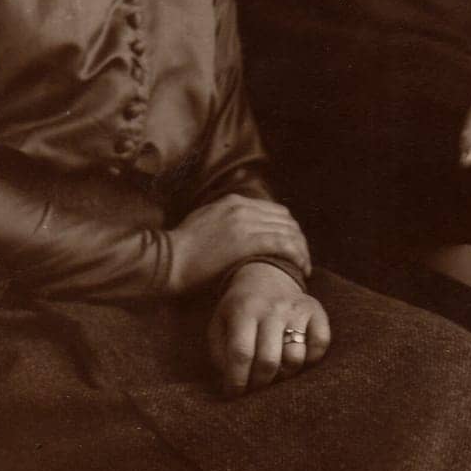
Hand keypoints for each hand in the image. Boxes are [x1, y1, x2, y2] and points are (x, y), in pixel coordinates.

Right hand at [167, 193, 310, 293]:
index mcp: (232, 202)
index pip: (272, 210)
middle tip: (302, 257)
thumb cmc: (180, 249)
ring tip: (304, 266)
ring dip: (301, 248)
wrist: (166, 259)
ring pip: (287, 231)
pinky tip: (301, 268)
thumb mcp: (201, 223)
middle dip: (298, 237)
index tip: (291, 245)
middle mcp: (241, 207)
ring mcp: (244, 223)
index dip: (287, 228)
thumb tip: (232, 231)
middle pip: (285, 218)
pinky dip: (296, 255)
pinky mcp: (246, 241)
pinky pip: (282, 244)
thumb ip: (221, 221)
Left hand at [208, 262, 329, 396]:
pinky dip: (310, 359)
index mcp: (244, 310)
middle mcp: (272, 308)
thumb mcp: (220, 324)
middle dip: (260, 383)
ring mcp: (296, 309)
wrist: (266, 275)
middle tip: (254, 387)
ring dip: (284, 374)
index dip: (236, 380)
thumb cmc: (240, 309)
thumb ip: (219, 354)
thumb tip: (230, 381)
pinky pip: (320, 345)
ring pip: (295, 358)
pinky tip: (296, 355)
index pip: (241, 353)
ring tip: (274, 370)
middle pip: (269, 360)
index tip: (233, 393)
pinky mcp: (317, 311)